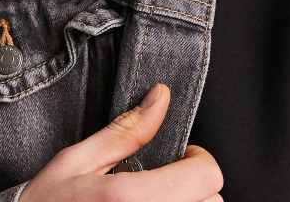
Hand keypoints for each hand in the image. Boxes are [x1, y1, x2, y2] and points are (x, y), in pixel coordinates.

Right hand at [20, 83, 223, 201]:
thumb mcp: (76, 162)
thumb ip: (125, 131)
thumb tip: (161, 97)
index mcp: (132, 200)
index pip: (207, 175)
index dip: (197, 159)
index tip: (179, 157)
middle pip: (213, 201)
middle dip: (195, 185)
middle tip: (167, 180)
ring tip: (158, 198)